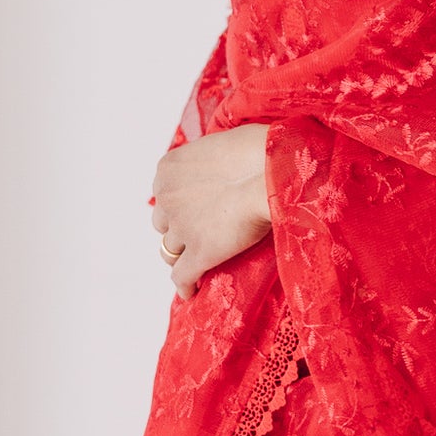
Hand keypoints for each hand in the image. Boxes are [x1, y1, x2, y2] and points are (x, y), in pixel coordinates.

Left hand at [151, 125, 270, 297]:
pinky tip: (192, 292)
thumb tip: (227, 167)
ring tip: (196, 263)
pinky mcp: (200, 253)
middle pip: (163, 223)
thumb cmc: (260, 150)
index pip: (164, 194)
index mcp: (167, 169)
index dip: (179, 205)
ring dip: (182, 254)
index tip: (194, 210)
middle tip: (199, 233)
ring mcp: (182, 228)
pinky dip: (185, 286)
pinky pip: (183, 276)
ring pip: (170, 250)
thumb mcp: (224, 143)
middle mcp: (167, 197)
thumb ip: (213, 160)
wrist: (272, 171)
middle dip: (178, 227)